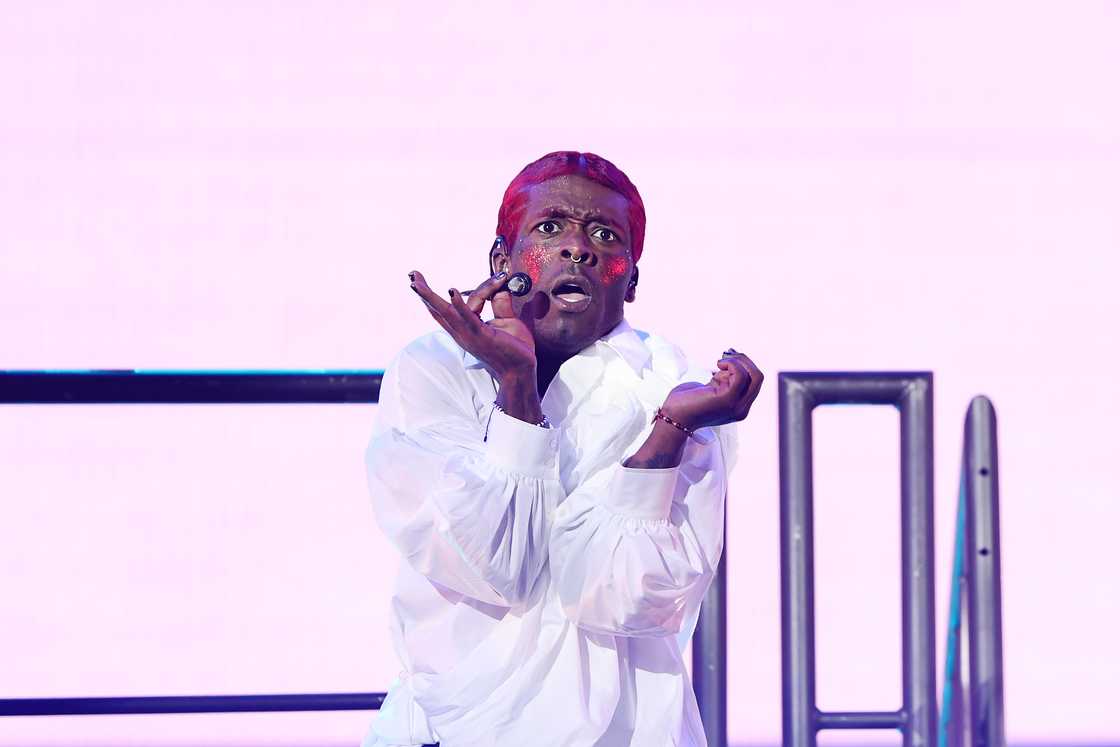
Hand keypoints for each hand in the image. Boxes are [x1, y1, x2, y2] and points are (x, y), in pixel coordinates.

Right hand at [408, 270, 535, 381]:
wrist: (522, 371)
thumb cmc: (515, 349)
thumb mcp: (507, 321)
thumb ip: (501, 304)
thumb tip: (500, 287)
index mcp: (464, 330)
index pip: (448, 308)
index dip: (435, 296)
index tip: (442, 282)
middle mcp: (462, 333)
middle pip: (438, 311)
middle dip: (423, 293)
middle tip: (412, 276)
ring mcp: (470, 335)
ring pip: (447, 312)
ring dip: (431, 296)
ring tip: (417, 283)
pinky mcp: (482, 336)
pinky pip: (468, 318)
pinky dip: (459, 304)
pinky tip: (451, 291)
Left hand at [661, 348, 763, 429]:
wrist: (674, 417)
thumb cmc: (688, 401)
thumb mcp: (712, 388)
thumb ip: (725, 380)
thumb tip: (734, 363)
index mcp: (740, 406)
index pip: (755, 381)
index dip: (745, 364)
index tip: (728, 356)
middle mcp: (742, 408)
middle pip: (758, 377)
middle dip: (744, 359)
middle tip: (726, 353)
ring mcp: (736, 405)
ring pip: (754, 375)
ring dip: (737, 360)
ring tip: (720, 361)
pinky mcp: (727, 399)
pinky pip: (740, 374)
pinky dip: (731, 363)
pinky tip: (717, 364)